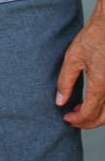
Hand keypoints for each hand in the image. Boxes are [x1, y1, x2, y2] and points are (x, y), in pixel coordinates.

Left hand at [56, 0, 104, 128]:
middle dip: (87, 123)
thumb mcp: (73, 57)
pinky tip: (93, 102)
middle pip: (102, 118)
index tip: (66, 118)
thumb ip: (65, 81)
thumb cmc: (93, 37)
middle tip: (72, 120)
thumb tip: (59, 101)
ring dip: (96, 117)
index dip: (77, 119)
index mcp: (100, 85)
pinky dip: (104, 109)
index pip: (89, 113)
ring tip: (80, 111)